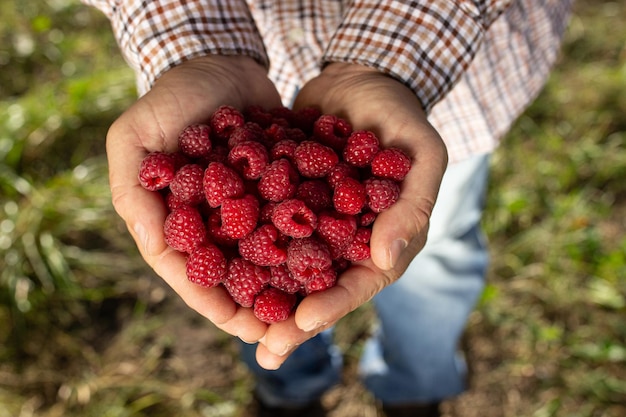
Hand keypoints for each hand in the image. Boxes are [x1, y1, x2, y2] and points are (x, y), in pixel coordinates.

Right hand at [107, 55, 282, 342]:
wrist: (220, 63)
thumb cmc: (169, 98)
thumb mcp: (134, 137)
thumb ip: (134, 190)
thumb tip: (154, 248)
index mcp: (175, 219)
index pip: (189, 271)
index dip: (212, 301)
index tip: (238, 326)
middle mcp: (212, 221)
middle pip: (232, 274)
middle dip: (254, 304)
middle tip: (281, 333)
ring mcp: (246, 207)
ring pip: (265, 256)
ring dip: (283, 284)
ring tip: (309, 310)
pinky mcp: (276, 189)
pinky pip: (291, 222)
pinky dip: (306, 243)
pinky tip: (329, 263)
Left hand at [253, 63, 448, 368]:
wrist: (360, 76)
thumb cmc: (401, 114)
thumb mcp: (423, 153)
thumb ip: (412, 205)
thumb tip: (385, 261)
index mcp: (385, 237)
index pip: (362, 283)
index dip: (334, 305)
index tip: (302, 322)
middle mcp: (348, 239)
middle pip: (320, 288)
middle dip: (292, 321)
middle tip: (263, 351)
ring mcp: (316, 222)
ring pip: (288, 268)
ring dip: (263, 298)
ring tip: (233, 324)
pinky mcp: (287, 200)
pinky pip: (265, 229)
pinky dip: (244, 250)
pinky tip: (213, 267)